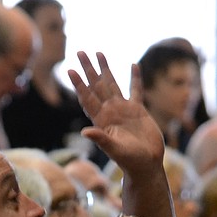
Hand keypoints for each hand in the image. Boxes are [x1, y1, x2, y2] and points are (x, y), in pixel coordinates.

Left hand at [68, 51, 163, 174]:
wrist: (146, 164)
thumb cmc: (129, 161)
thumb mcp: (114, 150)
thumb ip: (101, 139)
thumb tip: (85, 132)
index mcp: (102, 119)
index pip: (87, 97)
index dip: (79, 84)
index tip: (69, 70)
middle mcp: (110, 111)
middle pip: (96, 85)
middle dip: (88, 69)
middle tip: (80, 52)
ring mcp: (123, 109)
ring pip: (112, 83)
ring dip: (105, 69)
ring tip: (99, 53)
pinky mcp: (138, 110)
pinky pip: (135, 90)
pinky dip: (135, 78)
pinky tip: (133, 65)